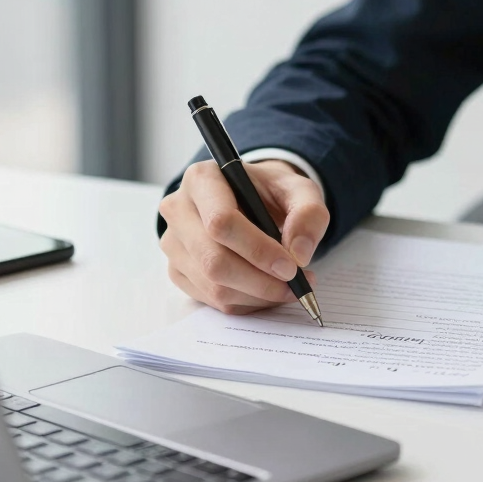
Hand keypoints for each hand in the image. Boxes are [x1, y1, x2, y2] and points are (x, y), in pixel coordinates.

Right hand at [158, 159, 328, 314]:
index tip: (290, 267)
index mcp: (203, 178)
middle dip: (260, 281)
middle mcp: (178, 208)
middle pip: (213, 260)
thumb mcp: (301, 190)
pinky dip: (246, 303)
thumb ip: (309, 214)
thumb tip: (299, 254)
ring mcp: (173, 242)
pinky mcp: (177, 270)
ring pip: (213, 286)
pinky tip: (267, 290)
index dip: (257, 250)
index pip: (221, 221)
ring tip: (288, 287)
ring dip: (257, 295)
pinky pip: (212, 299)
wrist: (254, 201)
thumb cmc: (272, 193)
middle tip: (295, 284)